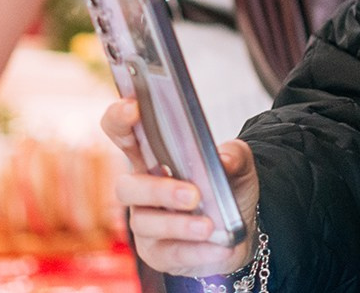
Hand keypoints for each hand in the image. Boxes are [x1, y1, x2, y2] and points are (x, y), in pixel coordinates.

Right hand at [104, 99, 259, 275]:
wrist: (240, 228)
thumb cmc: (227, 187)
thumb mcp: (238, 164)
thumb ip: (234, 154)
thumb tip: (222, 160)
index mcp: (153, 157)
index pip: (123, 133)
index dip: (119, 119)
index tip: (133, 108)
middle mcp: (141, 190)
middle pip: (127, 186)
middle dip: (158, 190)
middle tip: (193, 194)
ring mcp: (145, 223)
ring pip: (146, 223)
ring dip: (180, 224)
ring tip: (209, 225)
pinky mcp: (157, 252)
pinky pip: (168, 253)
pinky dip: (194, 249)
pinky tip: (215, 246)